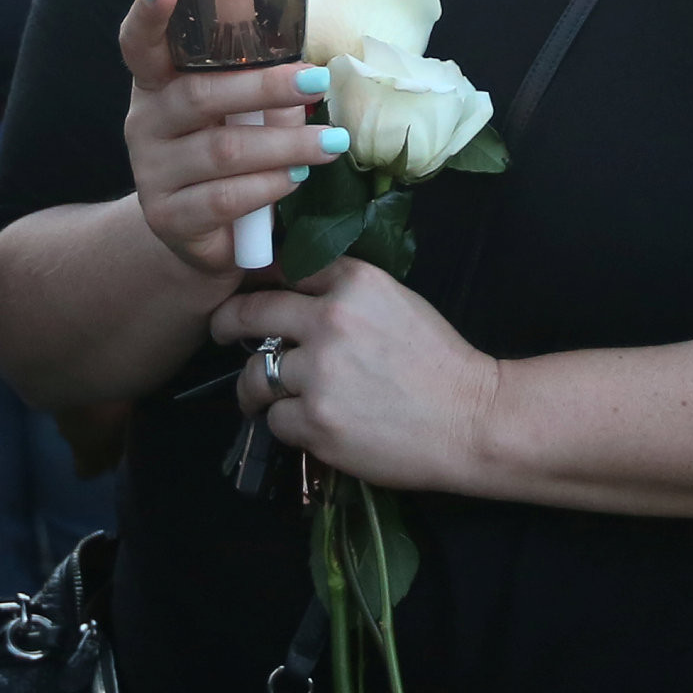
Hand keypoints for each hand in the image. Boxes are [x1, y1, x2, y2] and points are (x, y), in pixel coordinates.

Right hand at [114, 0, 343, 278]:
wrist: (201, 238)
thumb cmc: (228, 160)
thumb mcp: (241, 117)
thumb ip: (262, 94)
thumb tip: (310, 77)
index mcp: (158, 85)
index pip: (140, 44)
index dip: (149, 14)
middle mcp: (145, 123)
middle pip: (199, 96)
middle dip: (265, 88)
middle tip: (317, 82)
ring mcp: (151, 172)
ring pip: (221, 151)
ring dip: (285, 144)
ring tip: (330, 143)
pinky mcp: (168, 217)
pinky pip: (224, 198)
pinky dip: (268, 186)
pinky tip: (296, 180)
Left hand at [218, 256, 500, 490]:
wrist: (471, 420)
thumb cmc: (440, 364)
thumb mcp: (398, 303)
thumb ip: (347, 294)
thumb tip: (293, 295)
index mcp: (356, 282)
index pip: (285, 269)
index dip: (259, 281)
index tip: (247, 291)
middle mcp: (331, 320)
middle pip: (251, 313)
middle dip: (227, 323)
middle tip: (221, 330)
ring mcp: (319, 373)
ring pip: (256, 375)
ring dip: (255, 387)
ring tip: (260, 396)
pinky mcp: (315, 420)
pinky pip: (276, 418)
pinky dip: (286, 423)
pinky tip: (308, 423)